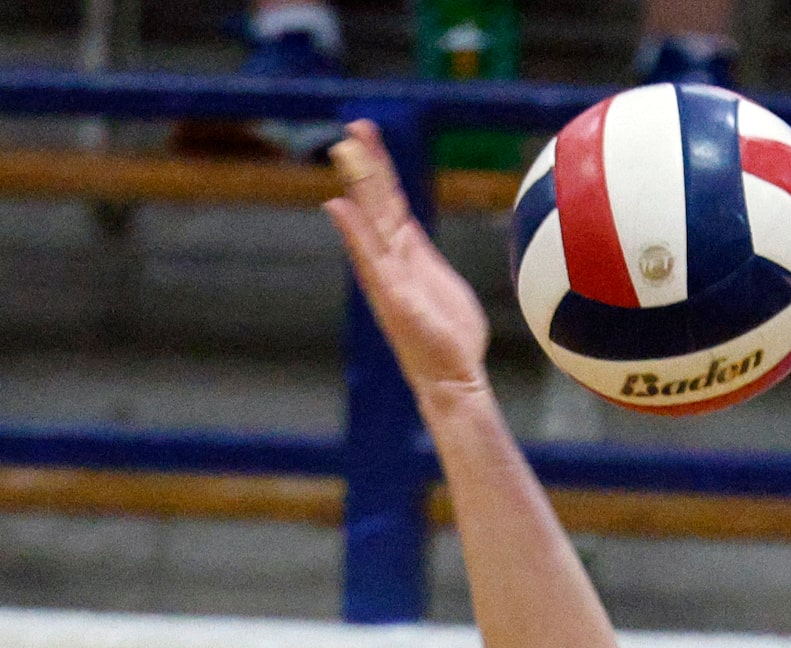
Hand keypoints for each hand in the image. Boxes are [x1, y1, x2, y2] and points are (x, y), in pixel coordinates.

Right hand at [325, 119, 493, 399]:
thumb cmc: (450, 334)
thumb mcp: (440, 281)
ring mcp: (387, 276)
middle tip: (353, 127)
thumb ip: (423, 254)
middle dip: (366, 164)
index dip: (380, 167)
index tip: (367, 135)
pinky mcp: (390, 295)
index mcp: (406, 251)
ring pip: (370, 220)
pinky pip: (370, 256)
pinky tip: (339, 206)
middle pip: (376, 201)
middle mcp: (391, 258)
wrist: (451, 375)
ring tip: (346, 152)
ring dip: (358, 185)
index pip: (390, 198)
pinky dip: (354, 230)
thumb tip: (411, 233)